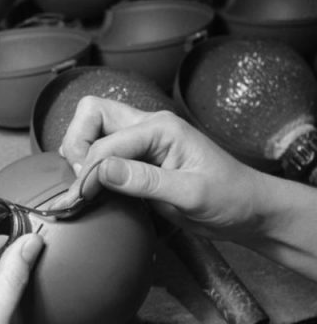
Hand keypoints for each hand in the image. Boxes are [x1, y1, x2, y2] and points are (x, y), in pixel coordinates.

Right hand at [51, 96, 263, 241]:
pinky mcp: (138, 161)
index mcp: (161, 128)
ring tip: (86, 185)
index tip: (84, 197)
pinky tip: (94, 189)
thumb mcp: (191, 193)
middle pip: (91, 113)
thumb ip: (145, 181)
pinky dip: (89, 167)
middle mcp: (147, 127)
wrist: (246, 210)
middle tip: (82, 180)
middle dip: (76, 143)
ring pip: (93, 130)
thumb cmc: (229, 197)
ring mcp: (141, 143)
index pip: (107, 142)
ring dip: (81, 153)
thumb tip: (102, 171)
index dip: (90, 170)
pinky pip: (102, 152)